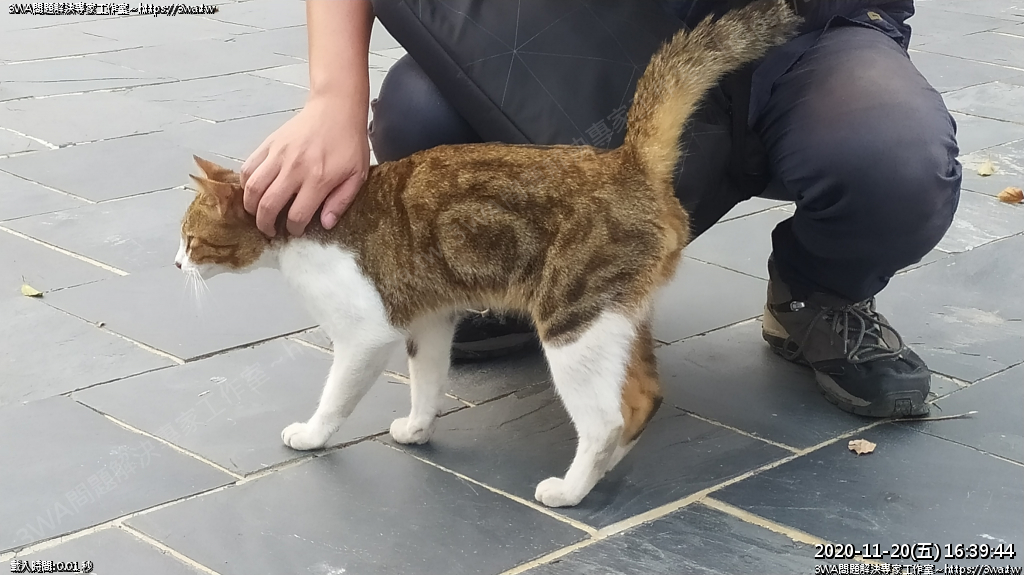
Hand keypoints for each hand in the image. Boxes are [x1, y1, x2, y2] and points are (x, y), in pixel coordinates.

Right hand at [240, 94, 369, 236]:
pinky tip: (253, 191)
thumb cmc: (349, 143)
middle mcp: (295, 169)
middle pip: (269, 205)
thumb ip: (341, 201)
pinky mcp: (269, 144)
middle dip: (265, 224)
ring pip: (253, 188)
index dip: (294, 229)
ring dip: (251, 207)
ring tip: (257, 214)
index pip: (297, 215)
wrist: (335, 109)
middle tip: (269, 231)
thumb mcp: (357, 175)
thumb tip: (325, 224)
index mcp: (319, 179)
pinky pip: (248, 167)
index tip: (295, 230)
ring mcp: (278, 155)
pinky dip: (245, 184)